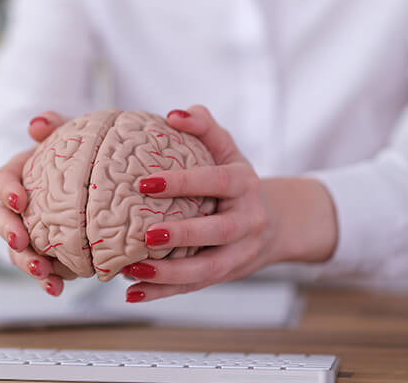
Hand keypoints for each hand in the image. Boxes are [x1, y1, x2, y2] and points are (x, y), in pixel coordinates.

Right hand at [0, 111, 78, 296]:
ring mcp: (32, 233)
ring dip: (26, 263)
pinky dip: (47, 280)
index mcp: (21, 176)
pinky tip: (57, 289)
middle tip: (22, 242)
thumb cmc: (84, 153)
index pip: (2, 182)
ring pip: (18, 251)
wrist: (106, 181)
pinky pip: (42, 270)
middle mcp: (20, 208)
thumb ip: (57, 125)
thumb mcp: (75, 135)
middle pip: (1, 221)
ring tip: (42, 272)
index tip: (20, 200)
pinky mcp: (48, 254)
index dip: (6, 191)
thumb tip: (37, 124)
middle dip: (9, 233)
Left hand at [120, 105, 337, 302]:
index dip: (184, 182)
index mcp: (245, 185)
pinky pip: (194, 287)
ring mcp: (239, 253)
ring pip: (207, 268)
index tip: (146, 182)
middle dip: (183, 234)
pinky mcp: (225, 275)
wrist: (274, 225)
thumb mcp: (228, 151)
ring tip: (132, 269)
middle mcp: (247, 221)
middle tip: (147, 233)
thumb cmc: (237, 182)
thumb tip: (175, 114)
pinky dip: (163, 292)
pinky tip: (132, 292)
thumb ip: (205, 128)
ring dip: (169, 274)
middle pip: (218, 232)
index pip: (217, 181)